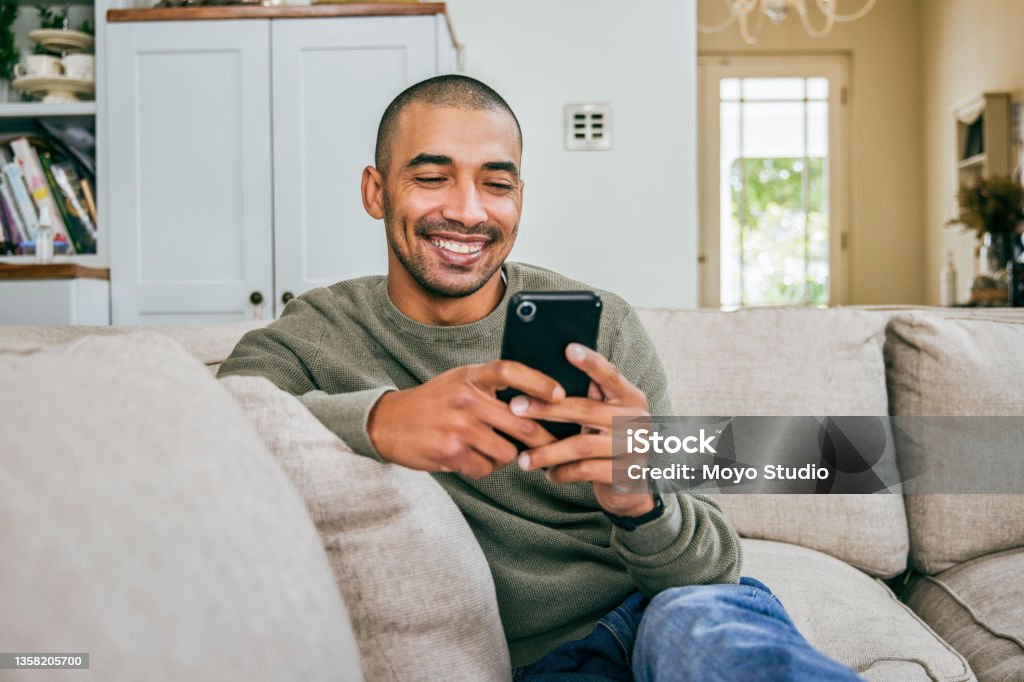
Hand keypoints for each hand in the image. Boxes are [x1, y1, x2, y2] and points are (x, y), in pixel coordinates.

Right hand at [368, 361, 560, 477]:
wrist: (389, 422)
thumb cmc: (434, 402)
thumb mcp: (460, 380)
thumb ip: (491, 385)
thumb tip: (537, 400)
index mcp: (471, 376)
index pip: (510, 371)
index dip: (539, 382)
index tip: (560, 395)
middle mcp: (466, 398)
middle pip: (521, 421)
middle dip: (543, 439)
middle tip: (553, 446)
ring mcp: (459, 426)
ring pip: (507, 451)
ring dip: (507, 457)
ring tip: (492, 449)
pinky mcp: (451, 452)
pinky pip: (485, 468)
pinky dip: (483, 467)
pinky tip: (470, 458)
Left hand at [511, 343, 654, 517]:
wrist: (635, 484)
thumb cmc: (611, 440)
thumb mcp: (607, 416)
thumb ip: (591, 398)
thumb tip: (544, 377)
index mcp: (631, 398)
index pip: (610, 375)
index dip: (590, 362)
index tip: (568, 349)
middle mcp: (636, 420)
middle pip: (586, 410)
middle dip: (546, 408)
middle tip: (515, 407)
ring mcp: (633, 447)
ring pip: (582, 445)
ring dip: (548, 451)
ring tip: (523, 458)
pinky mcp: (626, 474)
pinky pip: (586, 471)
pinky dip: (563, 472)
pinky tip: (548, 473)